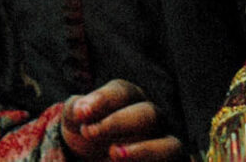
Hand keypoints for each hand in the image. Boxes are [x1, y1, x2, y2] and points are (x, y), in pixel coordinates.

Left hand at [59, 80, 182, 160]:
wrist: (95, 161)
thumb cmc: (88, 135)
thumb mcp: (75, 121)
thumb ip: (75, 110)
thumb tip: (81, 111)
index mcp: (130, 98)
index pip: (123, 91)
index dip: (103, 100)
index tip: (82, 113)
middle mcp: (153, 119)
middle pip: (149, 113)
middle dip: (118, 122)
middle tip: (89, 133)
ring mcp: (166, 146)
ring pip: (170, 146)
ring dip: (143, 150)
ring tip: (113, 153)